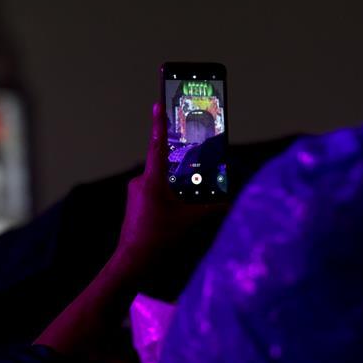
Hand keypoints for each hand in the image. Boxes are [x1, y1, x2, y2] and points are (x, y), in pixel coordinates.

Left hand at [113, 103, 226, 287]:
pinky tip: (177, 209)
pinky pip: (154, 191)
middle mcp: (141, 181)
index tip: (158, 102)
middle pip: (164, 163)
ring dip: (175, 184)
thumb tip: (229, 200)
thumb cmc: (158, 238)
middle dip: (180, 163)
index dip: (159, 122)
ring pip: (160, 180)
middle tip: (191, 160)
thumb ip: (211, 207)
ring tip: (185, 199)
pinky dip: (167, 194)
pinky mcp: (135, 202)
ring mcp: (136, 192)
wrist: (132, 260)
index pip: (158, 145)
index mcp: (152, 180)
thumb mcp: (189, 221)